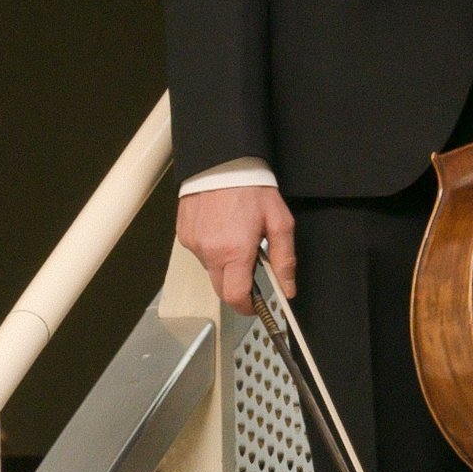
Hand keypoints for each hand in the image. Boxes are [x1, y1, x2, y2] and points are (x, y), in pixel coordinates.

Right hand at [177, 174, 291, 314]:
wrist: (222, 164)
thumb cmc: (252, 189)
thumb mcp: (280, 223)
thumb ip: (284, 259)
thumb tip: (288, 288)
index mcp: (234, 252)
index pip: (235, 296)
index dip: (247, 307)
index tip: (256, 307)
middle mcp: (209, 252)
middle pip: (221, 288)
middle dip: (238, 286)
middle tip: (253, 270)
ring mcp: (193, 244)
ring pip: (211, 270)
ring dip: (226, 264)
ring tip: (239, 239)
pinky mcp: (183, 236)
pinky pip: (200, 253)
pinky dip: (213, 250)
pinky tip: (223, 231)